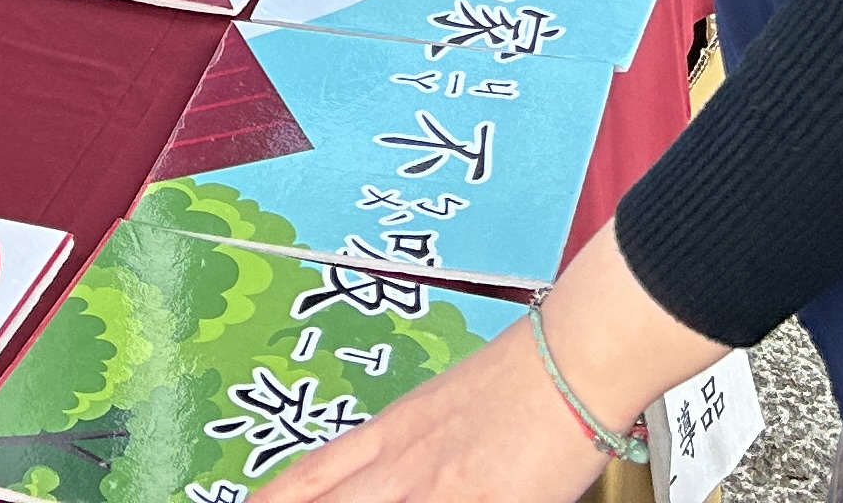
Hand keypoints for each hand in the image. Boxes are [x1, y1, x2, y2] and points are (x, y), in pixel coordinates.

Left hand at [256, 231, 709, 502]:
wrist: (572, 354)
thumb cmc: (521, 379)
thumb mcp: (446, 411)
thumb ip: (410, 451)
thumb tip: (392, 479)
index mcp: (391, 435)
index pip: (308, 478)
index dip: (270, 500)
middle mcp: (403, 463)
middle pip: (325, 502)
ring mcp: (440, 488)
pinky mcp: (483, 502)